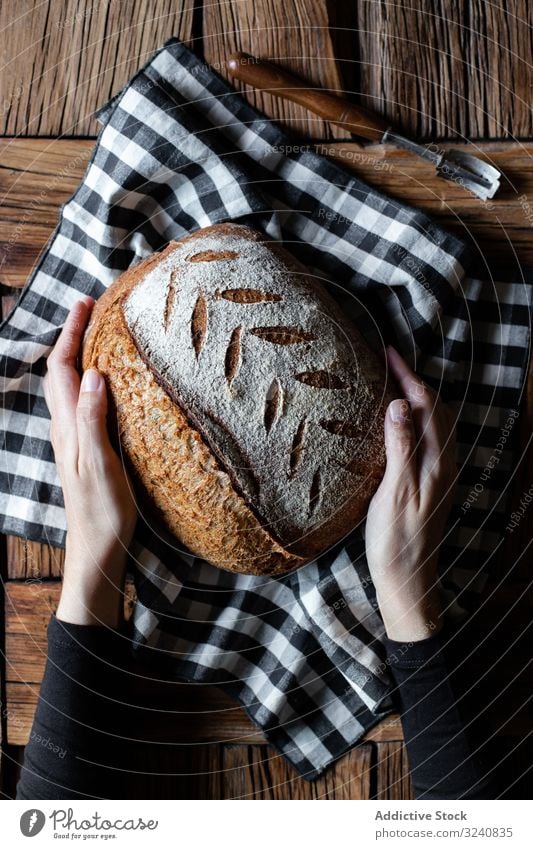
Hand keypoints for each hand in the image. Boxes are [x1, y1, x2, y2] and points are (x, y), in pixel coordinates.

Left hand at [43, 297, 137, 626]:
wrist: (96, 545)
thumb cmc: (101, 509)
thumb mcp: (99, 463)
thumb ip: (93, 418)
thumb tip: (94, 373)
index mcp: (68, 426)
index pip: (63, 368)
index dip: (71, 334)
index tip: (85, 303)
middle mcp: (66, 427)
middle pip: (63, 372)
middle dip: (72, 337)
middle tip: (92, 310)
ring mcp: (75, 438)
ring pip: (71, 386)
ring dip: (80, 355)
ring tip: (99, 335)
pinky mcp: (87, 448)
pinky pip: (84, 402)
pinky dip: (91, 379)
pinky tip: (109, 381)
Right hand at [365, 346, 456, 641]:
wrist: (407, 578)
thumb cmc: (397, 539)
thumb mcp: (395, 490)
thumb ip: (400, 445)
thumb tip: (400, 403)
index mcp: (437, 461)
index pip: (426, 405)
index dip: (408, 376)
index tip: (388, 353)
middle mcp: (443, 464)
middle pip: (435, 410)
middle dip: (415, 382)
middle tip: (388, 364)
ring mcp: (437, 474)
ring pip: (433, 425)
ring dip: (417, 400)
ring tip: (392, 385)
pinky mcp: (428, 484)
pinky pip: (425, 440)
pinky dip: (414, 421)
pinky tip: (396, 426)